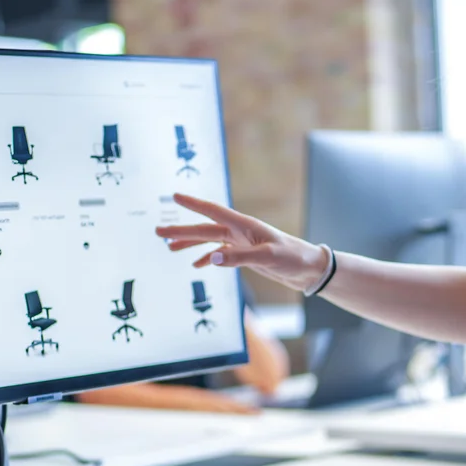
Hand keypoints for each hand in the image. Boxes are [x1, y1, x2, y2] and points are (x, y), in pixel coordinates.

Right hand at [155, 193, 328, 292]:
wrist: (307, 269)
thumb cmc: (291, 257)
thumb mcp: (266, 257)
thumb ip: (238, 257)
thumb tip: (210, 259)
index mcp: (244, 225)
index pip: (213, 211)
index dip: (193, 204)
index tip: (174, 196)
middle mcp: (239, 231)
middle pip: (204, 228)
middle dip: (181, 230)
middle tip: (158, 232)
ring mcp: (241, 243)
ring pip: (208, 240)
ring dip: (189, 243)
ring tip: (169, 248)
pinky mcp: (244, 255)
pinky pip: (219, 255)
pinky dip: (206, 258)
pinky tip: (195, 265)